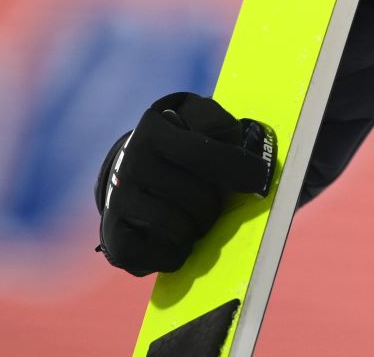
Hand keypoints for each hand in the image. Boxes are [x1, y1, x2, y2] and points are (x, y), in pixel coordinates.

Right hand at [95, 92, 276, 275]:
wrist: (129, 171)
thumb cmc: (177, 146)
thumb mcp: (195, 118)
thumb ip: (216, 122)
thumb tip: (233, 143)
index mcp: (154, 130)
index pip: (206, 153)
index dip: (240, 169)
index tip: (258, 179)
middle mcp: (131, 162)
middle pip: (198, 198)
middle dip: (214, 204)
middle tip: (211, 201)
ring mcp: (118, 200)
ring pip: (180, 229)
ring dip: (197, 229)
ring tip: (193, 219)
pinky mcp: (114, 235)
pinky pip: (161, 256)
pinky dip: (177, 255)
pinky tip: (179, 241)